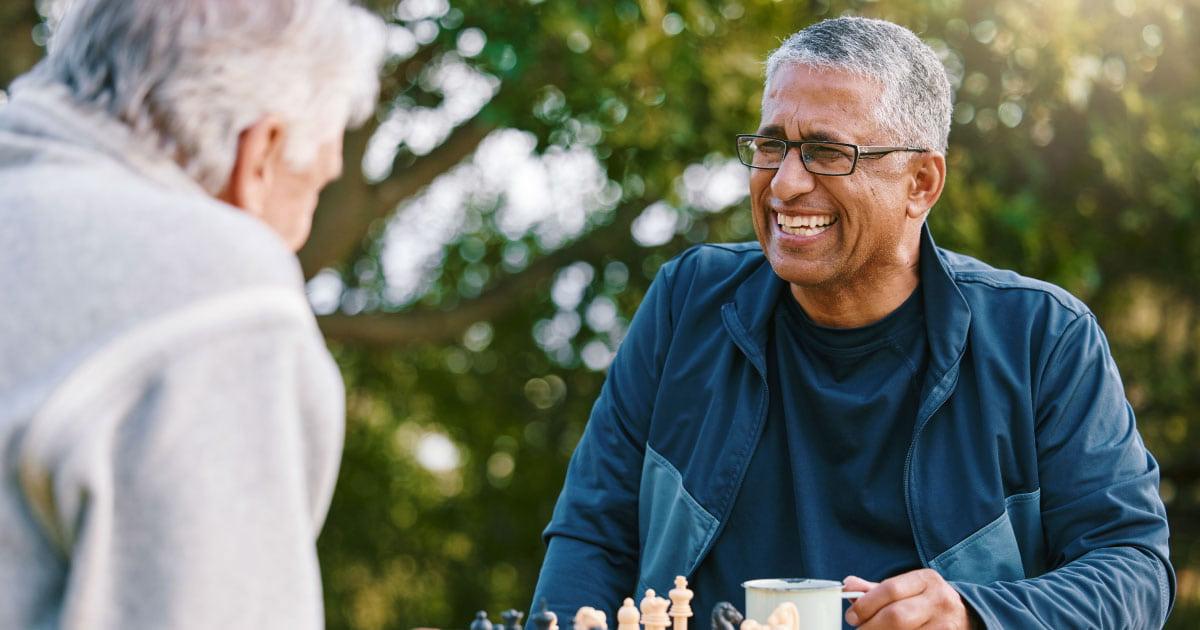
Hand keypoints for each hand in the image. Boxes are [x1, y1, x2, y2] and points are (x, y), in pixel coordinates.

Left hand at [843, 570, 971, 628]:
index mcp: (925, 579)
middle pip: (897, 616)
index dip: (866, 604)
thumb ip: (877, 589)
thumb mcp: (907, 588)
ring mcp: (946, 624)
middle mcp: (939, 600)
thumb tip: (848, 585)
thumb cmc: (926, 601)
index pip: (890, 589)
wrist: (965, 616)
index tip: (852, 616)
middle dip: (871, 626)